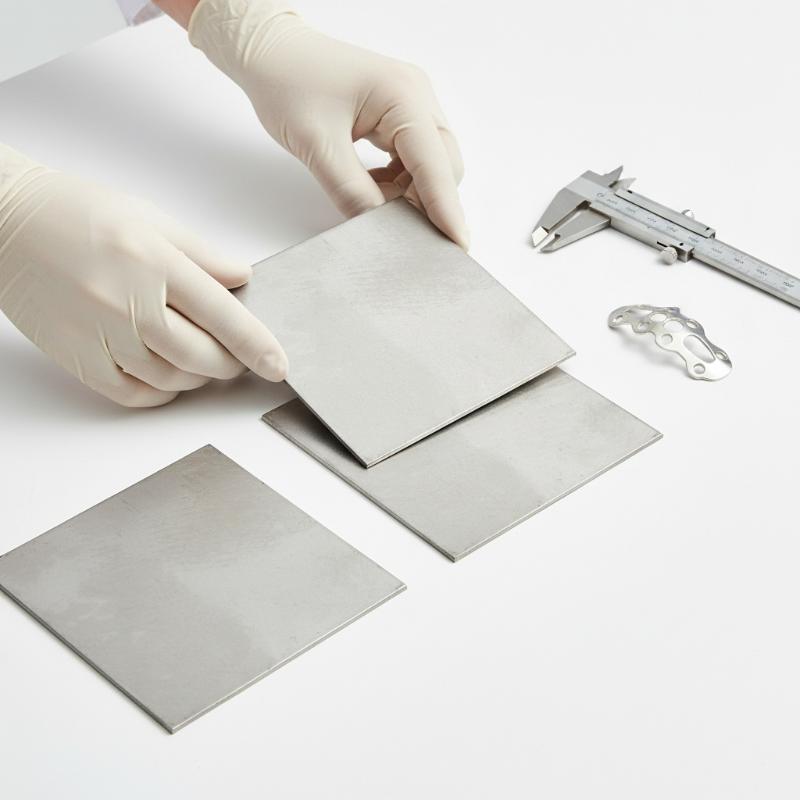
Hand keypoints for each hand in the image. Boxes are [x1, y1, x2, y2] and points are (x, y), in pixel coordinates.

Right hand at [0, 146, 287, 406]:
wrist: (5, 223)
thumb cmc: (78, 213)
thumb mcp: (150, 218)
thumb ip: (203, 254)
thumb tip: (244, 279)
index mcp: (154, 261)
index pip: (222, 313)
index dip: (257, 345)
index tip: (279, 365)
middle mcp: (128, 301)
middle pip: (201, 355)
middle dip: (231, 363)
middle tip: (238, 357)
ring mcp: (100, 334)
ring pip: (171, 378)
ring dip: (199, 378)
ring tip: (203, 360)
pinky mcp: (78, 358)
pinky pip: (132, 393)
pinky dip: (161, 392)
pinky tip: (170, 375)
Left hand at [188, 0, 467, 247]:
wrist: (269, 52)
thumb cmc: (288, 81)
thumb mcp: (316, 145)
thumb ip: (351, 191)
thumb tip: (379, 228)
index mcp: (403, 96)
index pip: (436, 165)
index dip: (446, 209)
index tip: (458, 245)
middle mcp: (416, 96)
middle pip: (444, 166)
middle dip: (429, 202)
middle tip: (404, 234)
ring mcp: (410, 104)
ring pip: (431, 164)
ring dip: (411, 192)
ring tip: (377, 205)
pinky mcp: (397, 114)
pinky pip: (413, 158)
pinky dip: (398, 181)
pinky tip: (372, 188)